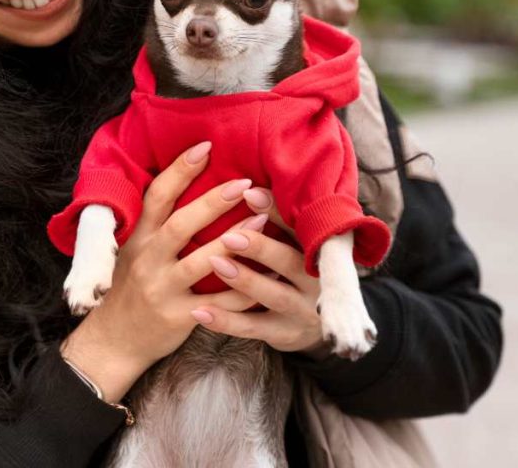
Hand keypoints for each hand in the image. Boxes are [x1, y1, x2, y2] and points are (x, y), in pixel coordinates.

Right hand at [61, 142, 262, 399]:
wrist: (113, 340)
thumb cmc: (130, 286)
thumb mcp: (133, 249)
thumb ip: (157, 222)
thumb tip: (189, 179)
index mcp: (139, 237)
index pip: (157, 196)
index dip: (180, 170)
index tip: (206, 146)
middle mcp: (148, 260)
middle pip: (180, 226)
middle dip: (212, 202)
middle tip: (243, 182)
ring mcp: (162, 290)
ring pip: (201, 264)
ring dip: (233, 242)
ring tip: (262, 220)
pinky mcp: (178, 317)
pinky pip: (219, 304)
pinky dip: (245, 289)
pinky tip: (268, 274)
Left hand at [188, 187, 331, 356]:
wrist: (317, 327)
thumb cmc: (294, 271)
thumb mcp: (297, 245)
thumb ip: (278, 219)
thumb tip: (245, 183)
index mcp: (318, 251)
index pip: (299, 227)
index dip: (275, 210)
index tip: (248, 192)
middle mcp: (315, 281)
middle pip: (290, 262)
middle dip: (261, 248)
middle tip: (230, 234)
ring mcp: (301, 311)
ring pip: (273, 296)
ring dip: (244, 280)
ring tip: (214, 263)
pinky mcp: (283, 334)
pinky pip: (252, 328)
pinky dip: (225, 320)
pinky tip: (199, 311)